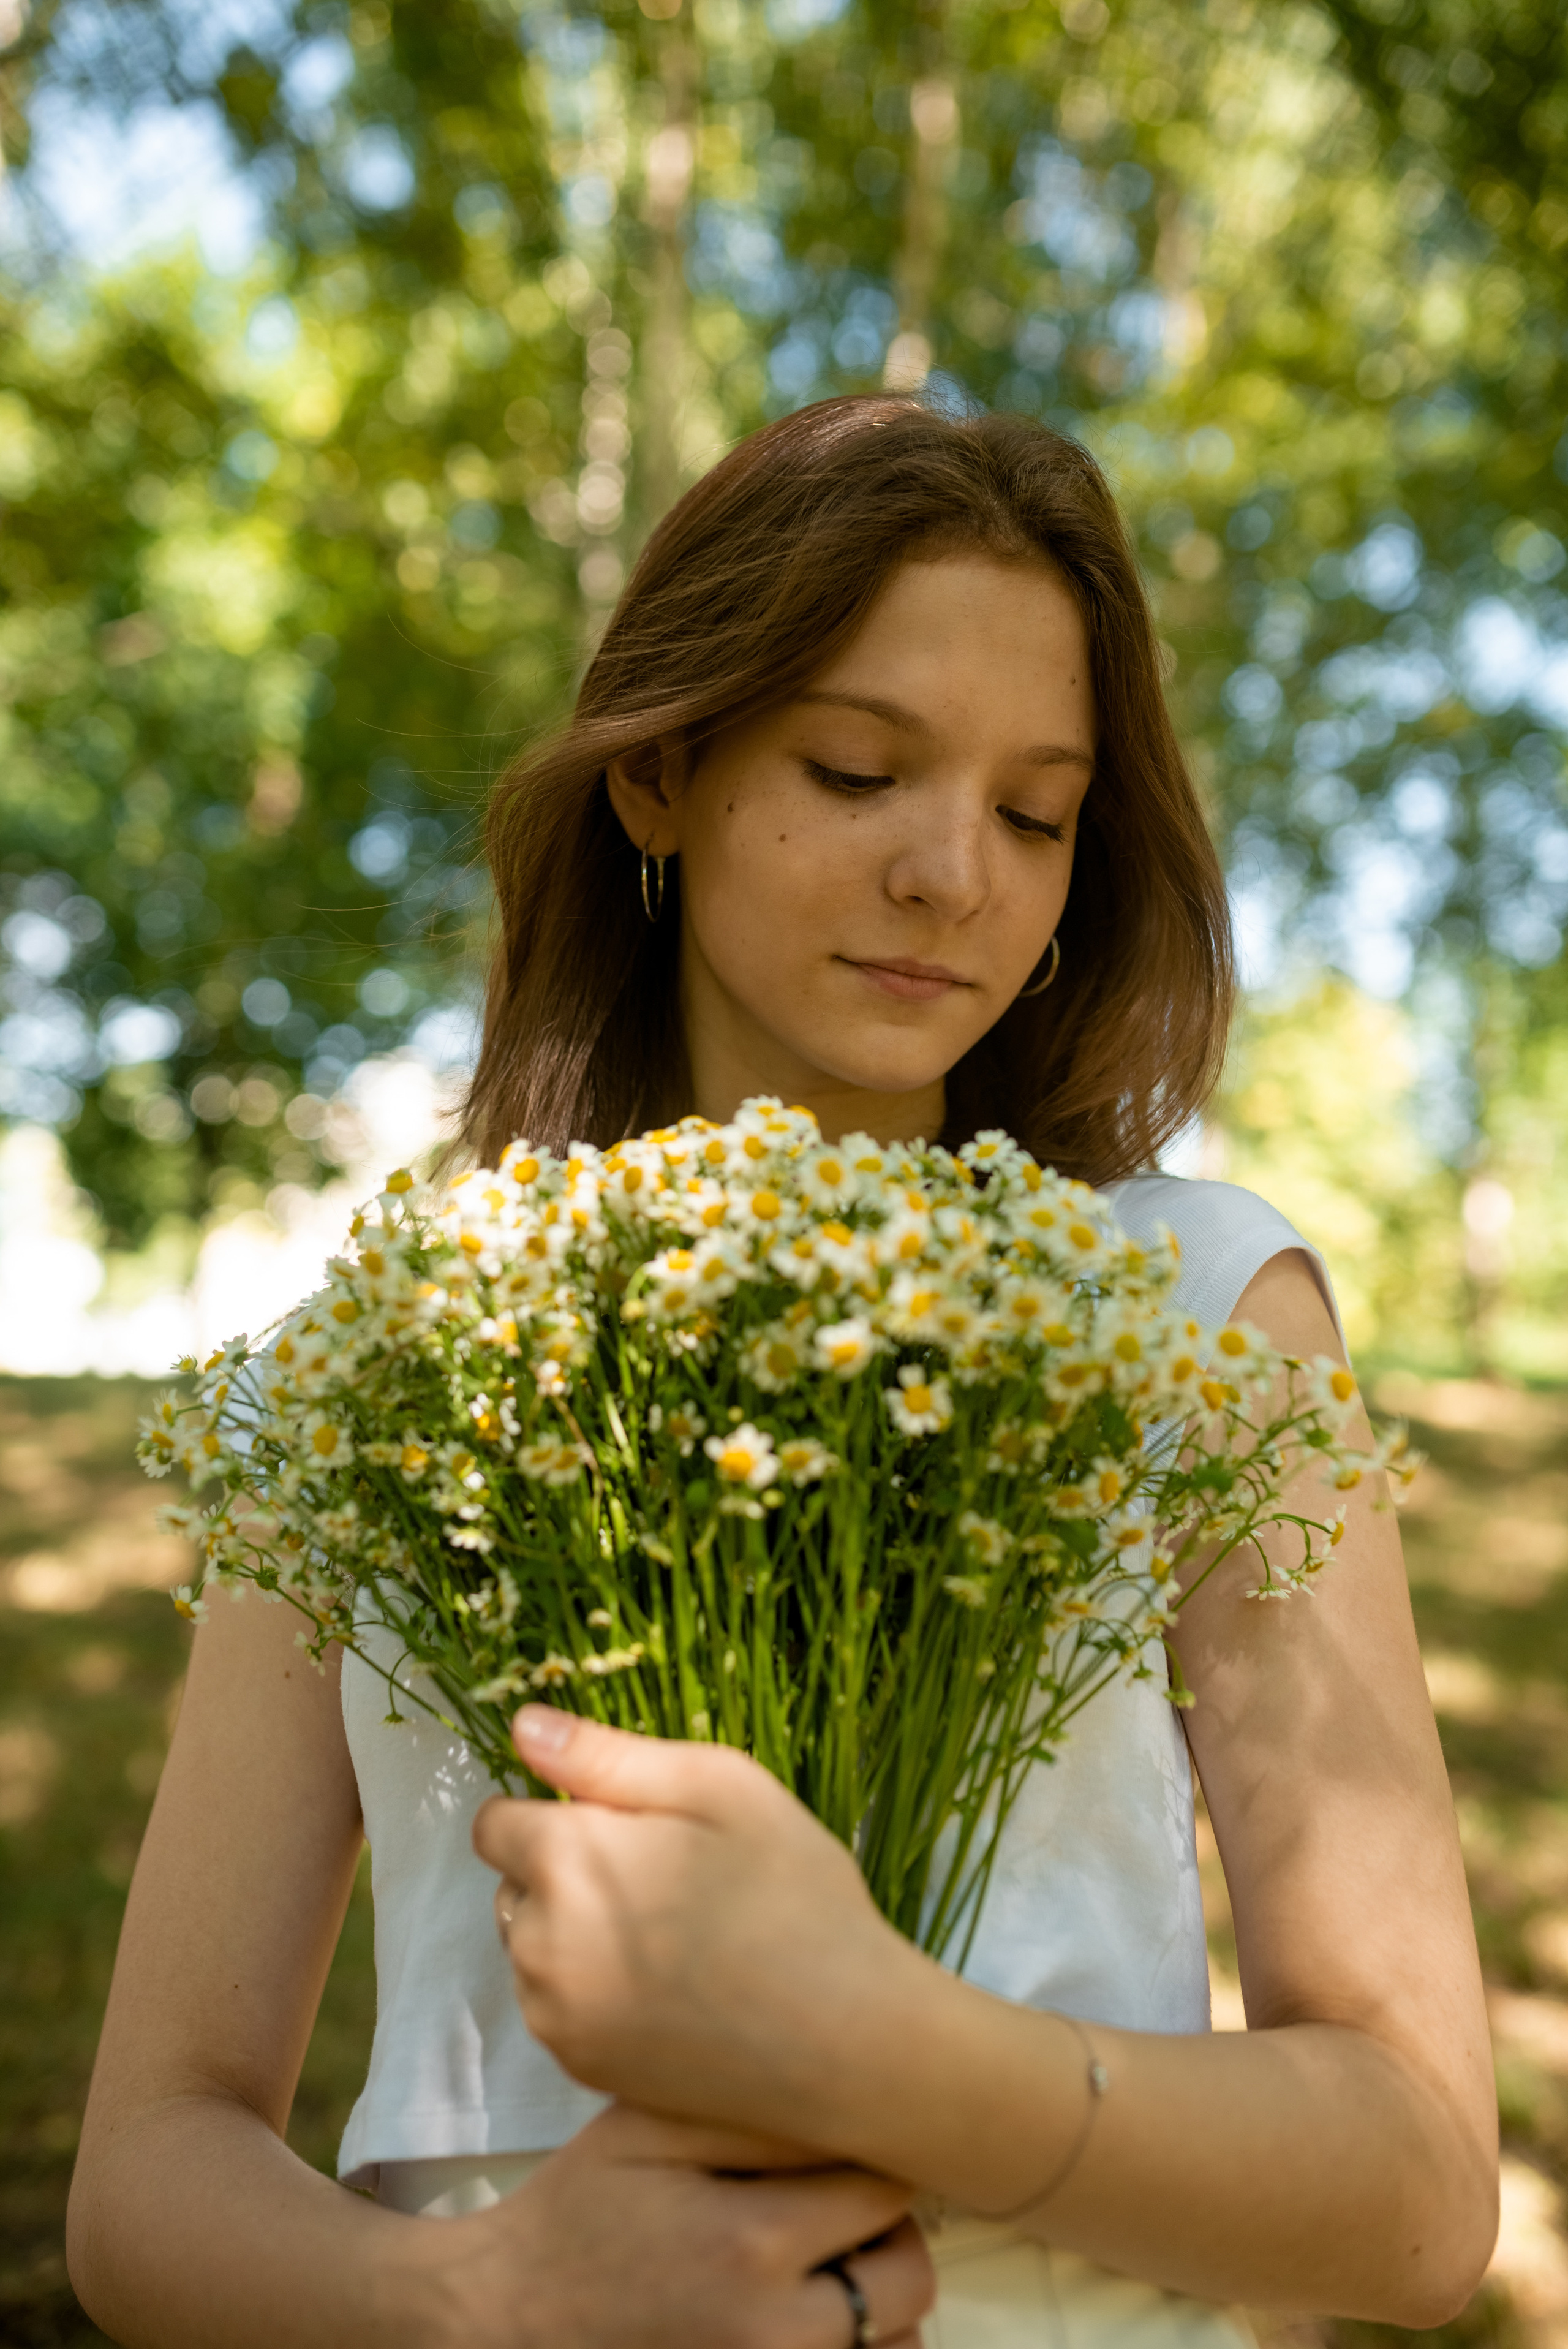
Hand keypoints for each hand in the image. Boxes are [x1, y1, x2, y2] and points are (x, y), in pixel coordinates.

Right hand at [413, 2103, 935, 2348]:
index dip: (873, 2151)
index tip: (846, 2138)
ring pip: (900, 2344)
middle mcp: (777, 2333)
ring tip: (826, 2258)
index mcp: (750, 2244)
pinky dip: (857, 2346)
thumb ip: (745, 2109)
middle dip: (887, 2228)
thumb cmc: (579, 2212)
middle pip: (909, 2276)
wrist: (508, 2320)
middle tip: (840, 2201)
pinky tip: (809, 2307)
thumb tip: (840, 2087)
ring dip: (881, 2296)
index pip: (884, 2186)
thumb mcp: (645, 2131)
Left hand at [472, 1708, 921, 2145]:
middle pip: (511, 1887)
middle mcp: (539, 1943)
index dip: (552, 1812)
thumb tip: (522, 1726)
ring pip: (532, 1949)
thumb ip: (606, 1756)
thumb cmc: (792, 1893)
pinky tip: (667, 1988)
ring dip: (572, 1934)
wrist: (845, 2037)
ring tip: (671, 1935)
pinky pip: (557, 2009)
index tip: (621, 1824)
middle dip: (561, 1873)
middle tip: (662, 1877)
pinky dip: (591, 1992)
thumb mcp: (719, 1788)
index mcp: (566, 1860)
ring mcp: (556, 2017)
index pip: (494, 1823)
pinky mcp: (581, 2068)